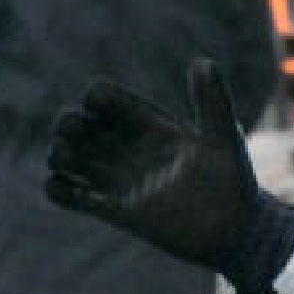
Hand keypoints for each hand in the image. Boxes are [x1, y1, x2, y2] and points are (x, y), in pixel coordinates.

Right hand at [45, 59, 254, 265]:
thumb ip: (212, 102)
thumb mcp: (223, 138)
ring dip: (58, 155)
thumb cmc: (234, 182)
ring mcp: (120, 180)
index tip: (98, 105)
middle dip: (67, 123)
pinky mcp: (114, 211)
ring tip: (68, 160)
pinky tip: (70, 189)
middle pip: (80, 126)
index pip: (108, 100)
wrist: (236, 232)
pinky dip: (57, 190)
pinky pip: (69, 196)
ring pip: (69, 158)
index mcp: (150, 126)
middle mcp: (130, 150)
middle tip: (72, 131)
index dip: (97, 98)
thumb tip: (203, 61)